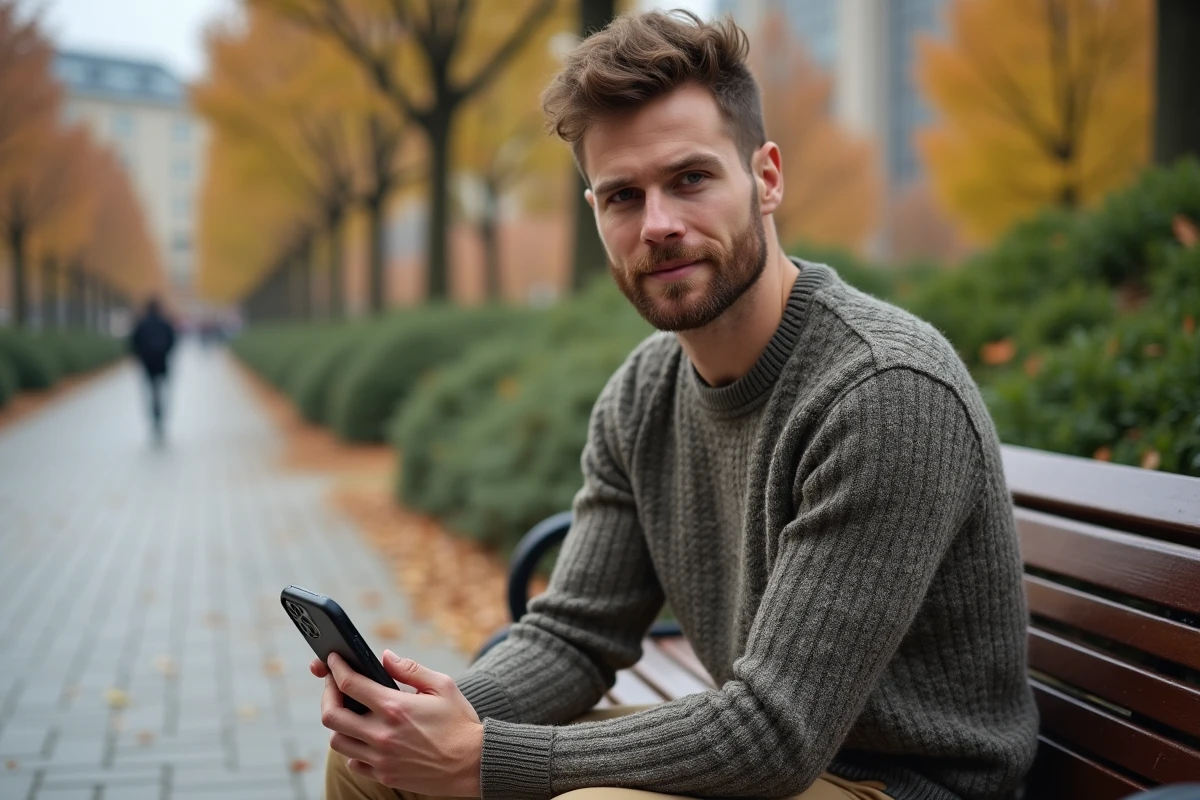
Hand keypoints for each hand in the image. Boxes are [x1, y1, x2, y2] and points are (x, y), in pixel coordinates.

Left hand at [310, 650, 482, 796]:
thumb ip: (410, 669)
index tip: (334, 660)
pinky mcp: (385, 775)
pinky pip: (353, 763)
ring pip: (338, 741)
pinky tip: (365, 738)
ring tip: (349, 713)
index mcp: (395, 707)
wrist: (473, 764)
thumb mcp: (442, 686)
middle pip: (332, 715)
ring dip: (339, 724)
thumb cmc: (460, 723)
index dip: (336, 668)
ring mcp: (381, 758)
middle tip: (334, 686)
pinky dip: (353, 749)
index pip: (350, 684)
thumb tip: (385, 657)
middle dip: (327, 695)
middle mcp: (382, 734)